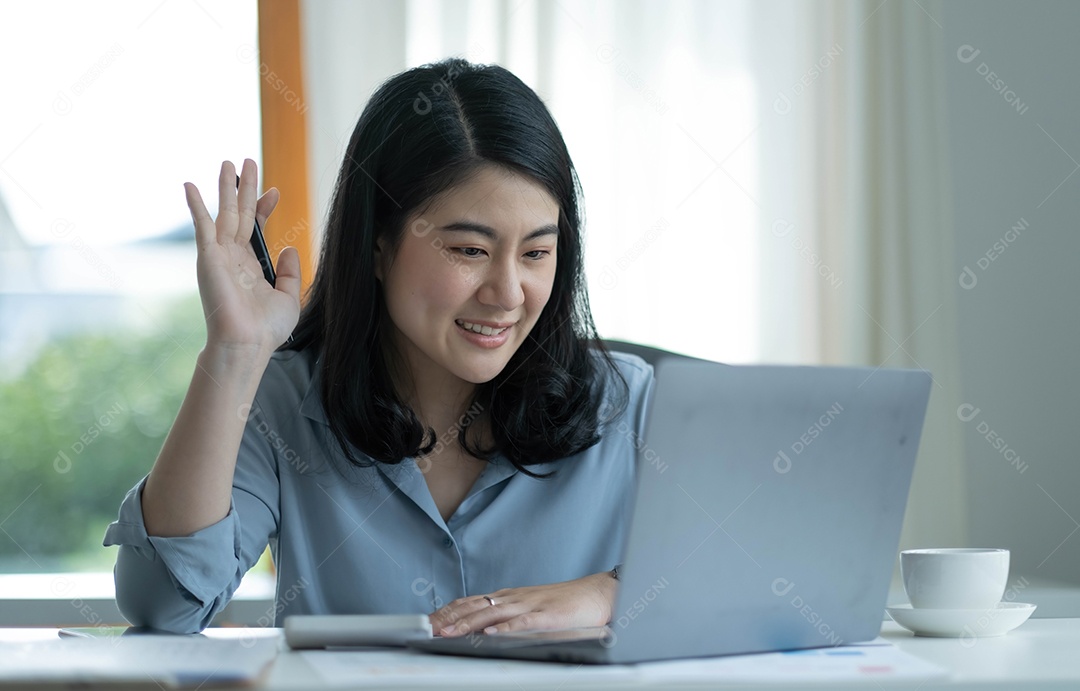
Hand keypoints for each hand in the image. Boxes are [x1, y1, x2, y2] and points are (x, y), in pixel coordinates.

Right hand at [184, 159, 300, 356]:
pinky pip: (202, 226)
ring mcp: (219, 256)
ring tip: (228, 162)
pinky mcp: (208, 258)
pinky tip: (190, 186)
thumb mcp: (288, 297)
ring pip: (224, 213)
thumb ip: (289, 271)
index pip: (256, 228)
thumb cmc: (265, 329)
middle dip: (244, 187)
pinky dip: (196, 205)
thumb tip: (288, 248)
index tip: (274, 191)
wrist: (247, 344)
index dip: (264, 207)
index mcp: (250, 265)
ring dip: (225, 188)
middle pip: (240, 213)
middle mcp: (233, 257)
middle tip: (247, 161)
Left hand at [429, 572, 616, 636]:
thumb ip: (506, 616)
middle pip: (476, 607)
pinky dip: (507, 629)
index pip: (471, 603)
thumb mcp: (528, 608)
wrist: (596, 594)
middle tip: (428, 629)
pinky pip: (525, 623)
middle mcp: (514, 599)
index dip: (448, 612)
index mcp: (508, 598)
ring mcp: (531, 606)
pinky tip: (493, 635)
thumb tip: (480, 628)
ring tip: (450, 633)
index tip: (428, 623)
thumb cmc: (563, 604)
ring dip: (469, 624)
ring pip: (494, 615)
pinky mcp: (548, 617)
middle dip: (450, 618)